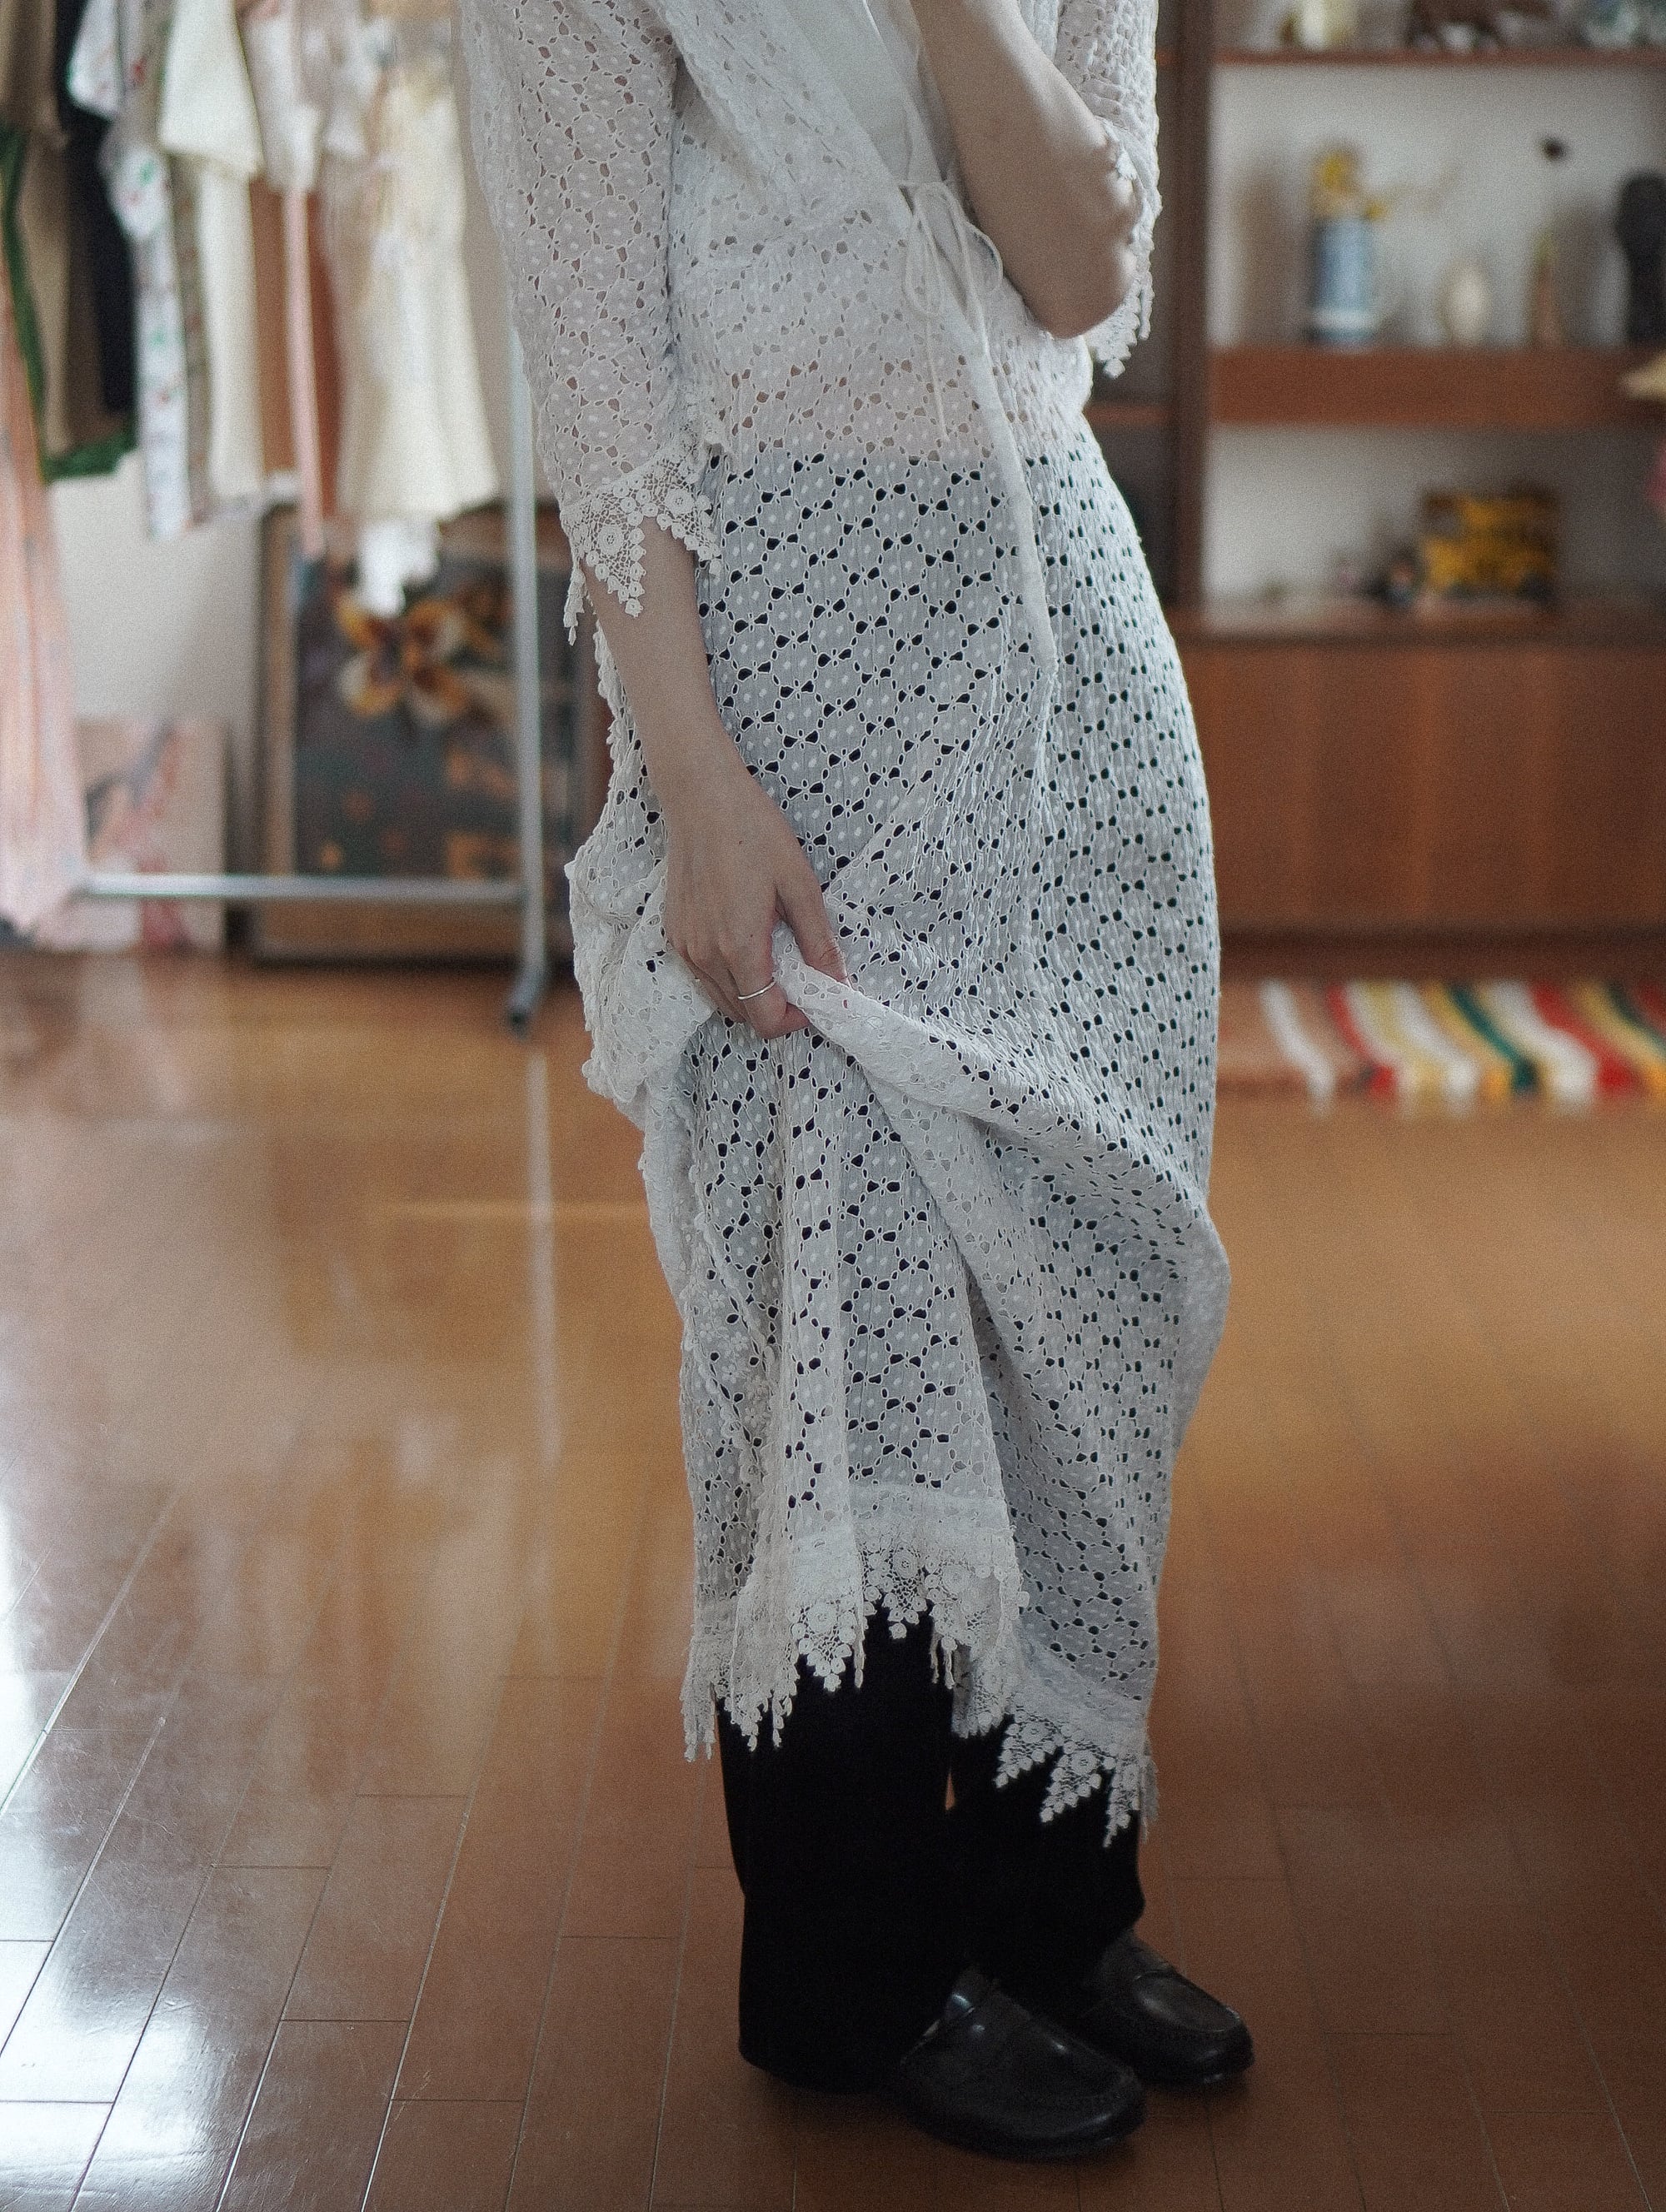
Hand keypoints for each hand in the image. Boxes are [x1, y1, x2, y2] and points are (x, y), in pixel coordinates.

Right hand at [663, 754, 845, 1038]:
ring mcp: (685, 946)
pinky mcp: (675, 934)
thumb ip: (817, 940)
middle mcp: (705, 955)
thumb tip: (837, 982)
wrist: (702, 798)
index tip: (815, 1002)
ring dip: (751, 995)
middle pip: (743, 1015)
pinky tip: (747, 944)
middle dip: (775, 1009)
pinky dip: (728, 977)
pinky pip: (704, 976)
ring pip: (721, 999)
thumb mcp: (799, 885)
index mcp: (739, 946)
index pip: (765, 1018)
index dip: (794, 1021)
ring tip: (776, 960)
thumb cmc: (753, 832)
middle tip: (801, 980)